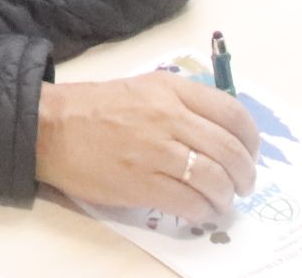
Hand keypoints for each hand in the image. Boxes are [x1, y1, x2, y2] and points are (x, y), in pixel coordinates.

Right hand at [36, 74, 259, 225]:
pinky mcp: (142, 184)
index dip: (250, 139)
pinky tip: (200, 212)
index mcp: (171, 90)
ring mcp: (156, 152)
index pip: (233, 114)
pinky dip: (203, 211)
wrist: (50, 128)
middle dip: (245, 174)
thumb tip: (218, 131)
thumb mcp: (143, 88)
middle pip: (230, 151)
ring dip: (226, 196)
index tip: (249, 153)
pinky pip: (190, 203)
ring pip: (215, 180)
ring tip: (221, 201)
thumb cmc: (94, 108)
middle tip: (243, 184)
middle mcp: (169, 117)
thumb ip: (181, 103)